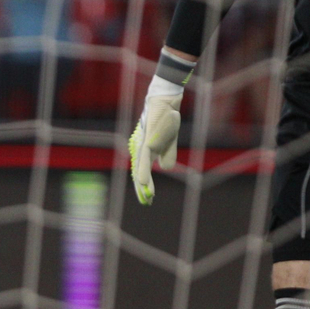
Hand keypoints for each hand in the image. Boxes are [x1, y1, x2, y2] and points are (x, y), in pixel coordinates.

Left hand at [129, 81, 181, 205]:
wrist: (167, 105)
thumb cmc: (166, 122)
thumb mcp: (170, 143)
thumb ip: (168, 156)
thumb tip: (165, 168)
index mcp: (149, 154)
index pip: (144, 174)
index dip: (146, 187)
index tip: (149, 199)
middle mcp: (143, 152)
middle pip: (140, 174)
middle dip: (143, 190)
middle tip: (146, 203)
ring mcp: (144, 147)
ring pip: (140, 169)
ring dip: (142, 184)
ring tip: (145, 197)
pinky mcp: (146, 142)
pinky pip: (144, 159)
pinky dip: (142, 171)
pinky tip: (141, 181)